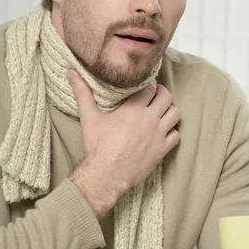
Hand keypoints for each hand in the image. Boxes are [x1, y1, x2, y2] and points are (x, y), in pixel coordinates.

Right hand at [67, 70, 179, 218]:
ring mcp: (158, 135)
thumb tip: (71, 72)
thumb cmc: (98, 147)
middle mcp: (149, 119)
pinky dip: (172, 132)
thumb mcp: (89, 118)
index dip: (149, 86)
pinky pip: (176, 135)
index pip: (150, 88)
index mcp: (133, 109)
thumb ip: (82, 93)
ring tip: (162, 112)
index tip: (145, 88)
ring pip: (175, 114)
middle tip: (155, 97)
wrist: (106, 175)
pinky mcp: (162, 150)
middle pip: (166, 97)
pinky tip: (164, 132)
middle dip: (162, 94)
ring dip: (169, 111)